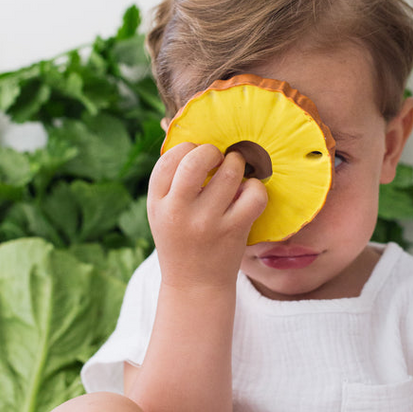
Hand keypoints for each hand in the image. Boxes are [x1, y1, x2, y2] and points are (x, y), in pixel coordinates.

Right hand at [147, 142, 267, 290]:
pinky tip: (248, 192)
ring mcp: (208, 222)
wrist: (195, 285)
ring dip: (236, 164)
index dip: (186, 149)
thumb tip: (177, 126)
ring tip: (234, 169)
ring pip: (230, 173)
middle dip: (211, 151)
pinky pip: (253, 195)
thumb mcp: (162, 211)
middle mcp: (179, 212)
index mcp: (157, 204)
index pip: (169, 159)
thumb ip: (169, 178)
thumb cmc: (181, 240)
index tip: (195, 155)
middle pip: (196, 160)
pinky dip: (255, 188)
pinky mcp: (234, 231)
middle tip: (217, 157)